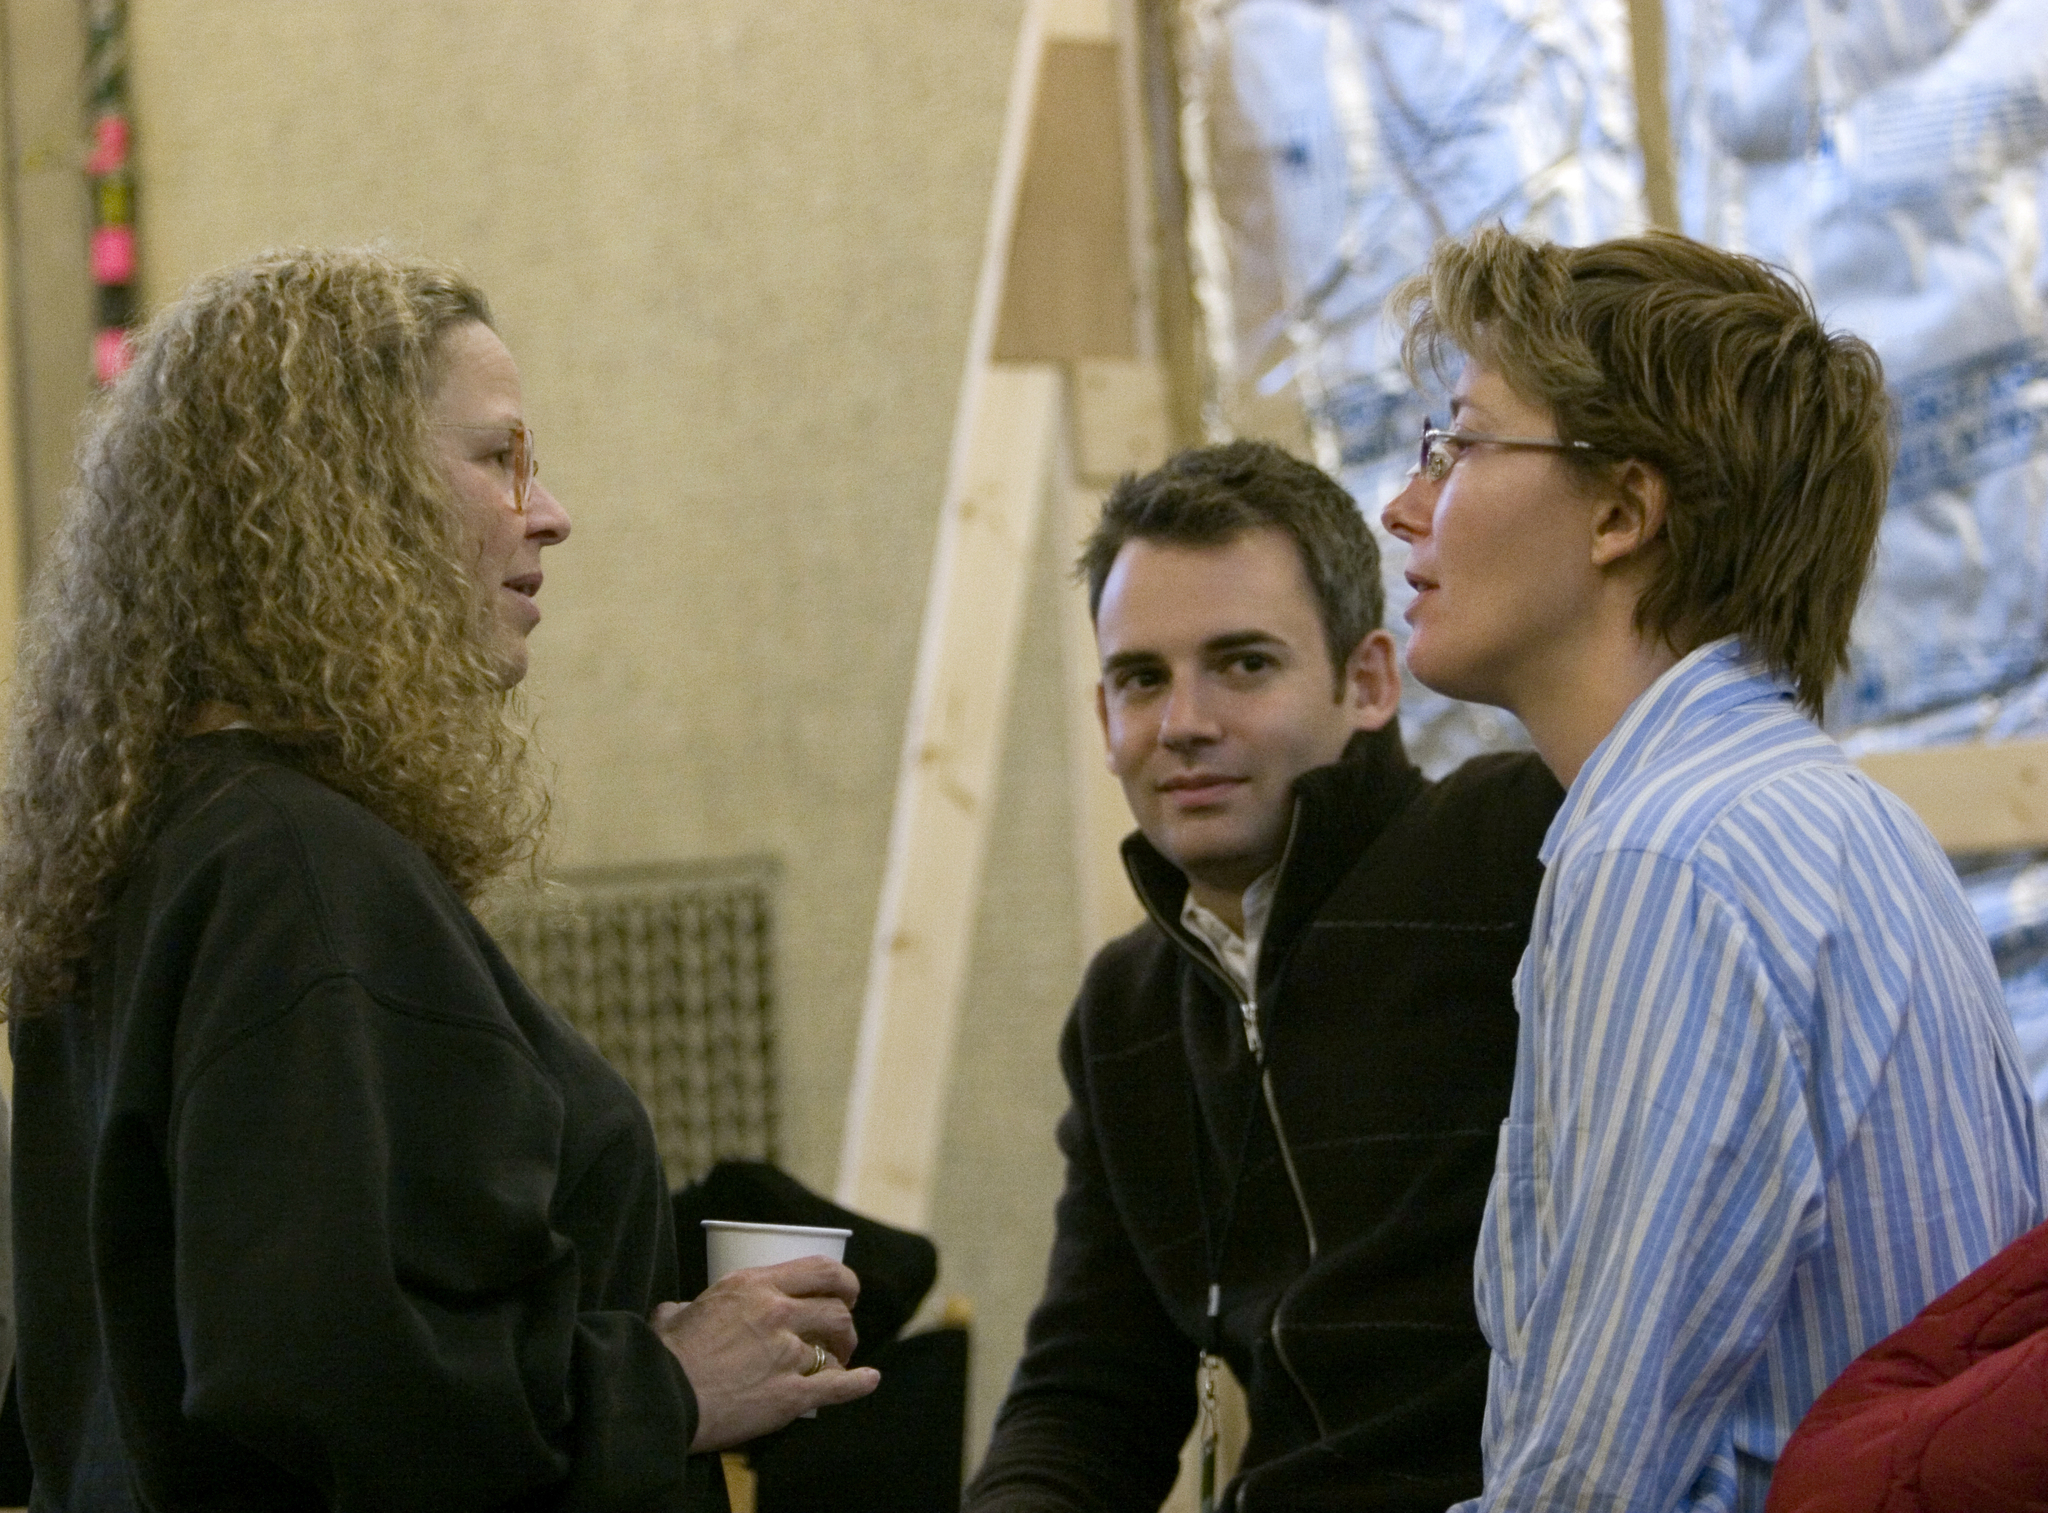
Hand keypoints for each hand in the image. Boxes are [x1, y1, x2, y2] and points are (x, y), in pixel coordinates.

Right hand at [652, 1255, 881, 1450]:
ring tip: (840, 1360)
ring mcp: (787, 1354)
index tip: (846, 1292)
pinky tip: (869, 1380)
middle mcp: (777, 1313)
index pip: (820, 1270)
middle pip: (836, 1309)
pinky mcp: (790, 1395)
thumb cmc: (663, 1356)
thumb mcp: (674, 1313)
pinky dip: (858, 1384)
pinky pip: (837, 1387)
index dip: (842, 1280)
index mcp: (753, 1286)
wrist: (661, 1400)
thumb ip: (688, 1306)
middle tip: (841, 1331)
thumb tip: (680, 1310)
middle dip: (845, 1319)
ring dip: (844, 1353)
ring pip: (836, 1347)